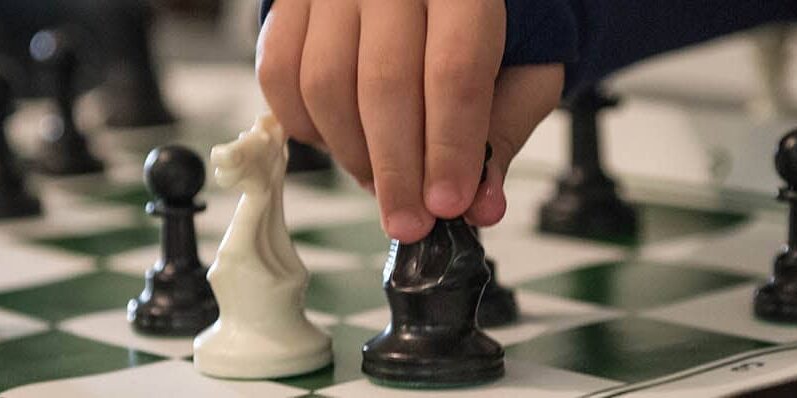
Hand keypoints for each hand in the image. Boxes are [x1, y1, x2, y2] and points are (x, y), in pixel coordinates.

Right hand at [257, 0, 563, 241]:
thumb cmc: (476, 26)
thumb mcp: (517, 69)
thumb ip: (501, 133)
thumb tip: (481, 205)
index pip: (454, 71)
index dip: (450, 147)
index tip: (448, 204)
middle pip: (385, 84)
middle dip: (398, 170)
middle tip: (409, 222)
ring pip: (326, 84)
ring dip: (352, 154)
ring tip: (381, 182)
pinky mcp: (290, 4)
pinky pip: (279, 75)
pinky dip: (306, 127)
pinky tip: (341, 143)